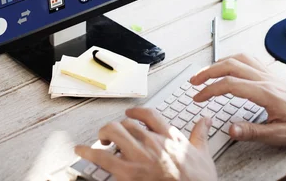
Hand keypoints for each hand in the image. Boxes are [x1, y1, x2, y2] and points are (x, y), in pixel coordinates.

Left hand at [74, 107, 217, 180]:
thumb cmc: (198, 180)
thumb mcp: (203, 154)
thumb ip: (200, 134)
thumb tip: (205, 120)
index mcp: (169, 136)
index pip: (149, 114)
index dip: (136, 111)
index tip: (130, 113)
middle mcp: (152, 142)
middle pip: (127, 123)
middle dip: (117, 127)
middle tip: (113, 134)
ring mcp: (139, 156)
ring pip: (114, 132)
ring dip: (104, 134)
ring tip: (101, 140)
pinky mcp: (128, 173)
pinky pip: (103, 157)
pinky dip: (88, 152)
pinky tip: (80, 151)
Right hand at [189, 54, 285, 147]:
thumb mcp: (280, 135)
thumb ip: (253, 131)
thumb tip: (230, 129)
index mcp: (265, 92)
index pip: (229, 84)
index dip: (210, 90)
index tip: (198, 97)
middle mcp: (265, 79)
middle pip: (230, 65)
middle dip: (208, 71)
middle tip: (194, 81)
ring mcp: (269, 74)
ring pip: (239, 59)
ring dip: (219, 63)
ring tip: (206, 72)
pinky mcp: (272, 75)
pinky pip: (249, 59)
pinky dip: (234, 59)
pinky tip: (230, 66)